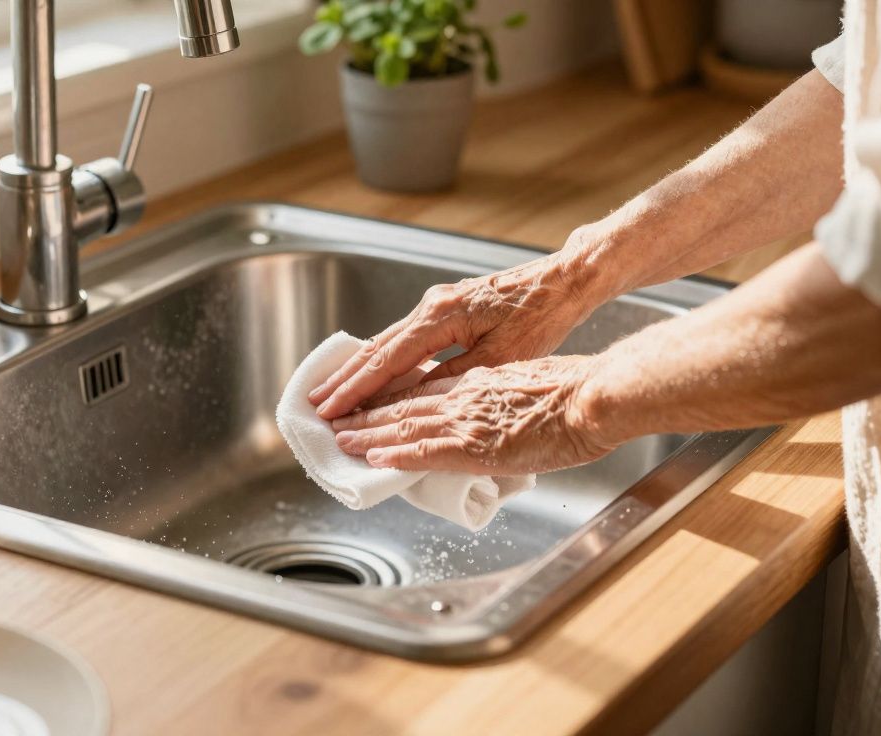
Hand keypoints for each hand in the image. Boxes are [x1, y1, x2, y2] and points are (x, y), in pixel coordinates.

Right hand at [309, 255, 596, 419]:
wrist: (565, 281)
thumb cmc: (540, 317)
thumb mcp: (497, 358)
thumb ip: (451, 377)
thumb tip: (412, 398)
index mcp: (439, 317)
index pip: (386, 360)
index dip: (356, 389)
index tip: (331, 410)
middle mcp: (431, 307)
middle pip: (376, 347)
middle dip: (345, 379)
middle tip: (316, 405)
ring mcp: (438, 305)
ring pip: (389, 342)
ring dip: (361, 370)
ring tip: (335, 393)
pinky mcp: (450, 309)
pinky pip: (406, 338)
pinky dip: (385, 360)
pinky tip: (376, 375)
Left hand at [330, 356, 617, 475]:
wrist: (595, 395)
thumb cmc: (579, 390)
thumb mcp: (533, 381)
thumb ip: (507, 396)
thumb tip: (501, 412)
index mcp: (481, 380)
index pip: (426, 388)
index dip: (395, 397)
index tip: (372, 404)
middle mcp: (465, 395)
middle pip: (405, 404)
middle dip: (368, 414)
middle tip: (339, 421)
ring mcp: (468, 419)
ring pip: (405, 425)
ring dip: (369, 433)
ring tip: (341, 440)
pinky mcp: (475, 443)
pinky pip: (425, 450)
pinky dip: (396, 454)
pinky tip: (374, 458)